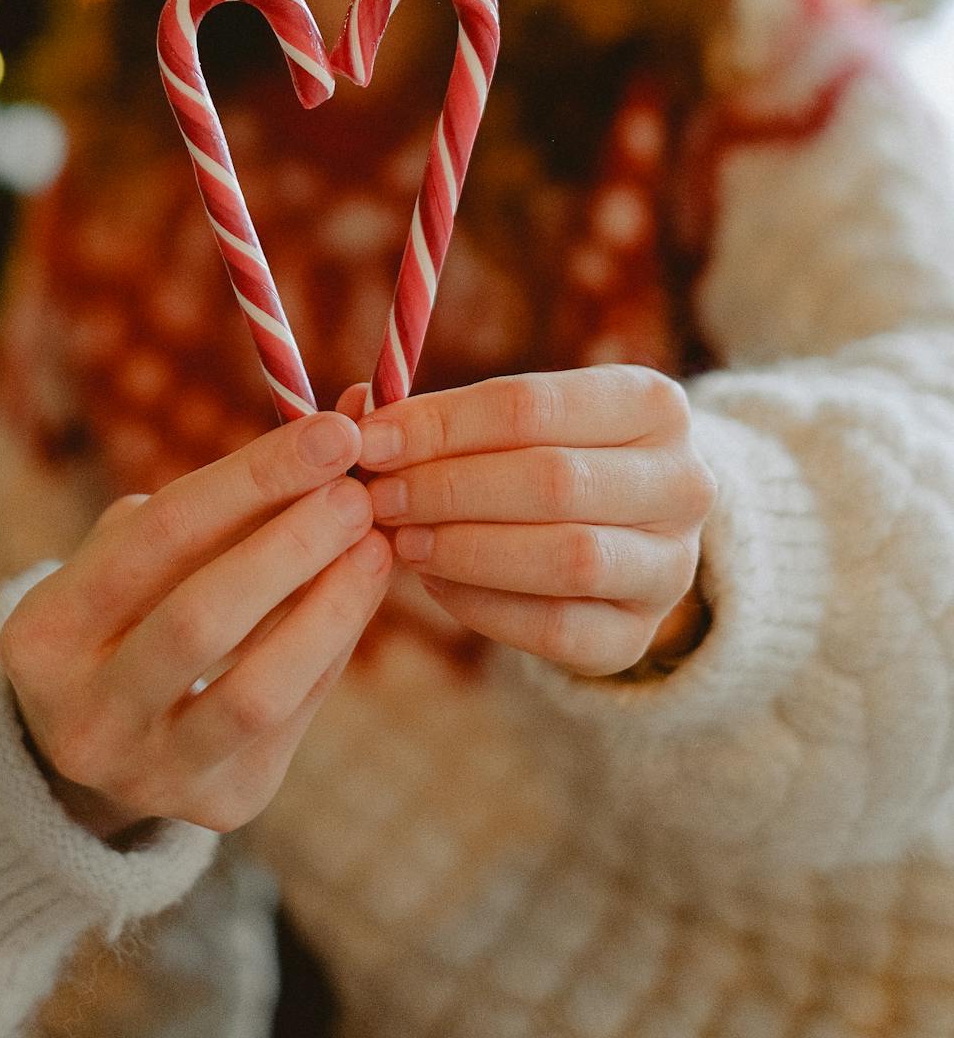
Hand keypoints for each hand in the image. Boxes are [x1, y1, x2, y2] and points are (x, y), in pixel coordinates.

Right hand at [0, 411, 391, 836]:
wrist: (100, 737)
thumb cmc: (129, 607)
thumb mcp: (136, 553)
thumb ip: (219, 501)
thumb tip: (334, 434)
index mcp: (43, 634)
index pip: (158, 537)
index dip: (252, 479)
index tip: (332, 433)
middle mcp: (84, 716)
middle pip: (201, 618)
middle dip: (291, 545)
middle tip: (357, 493)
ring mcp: (149, 773)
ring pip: (257, 692)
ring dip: (329, 607)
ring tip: (375, 545)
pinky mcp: (219, 804)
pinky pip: (293, 718)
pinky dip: (333, 646)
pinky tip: (361, 592)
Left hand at [343, 368, 714, 678]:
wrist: (620, 534)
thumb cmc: (546, 456)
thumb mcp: (513, 420)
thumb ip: (440, 416)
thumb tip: (354, 411)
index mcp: (651, 402)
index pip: (531, 404)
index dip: (441, 425)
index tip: (370, 440)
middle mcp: (682, 481)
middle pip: (551, 480)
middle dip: (448, 489)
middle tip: (378, 496)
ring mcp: (671, 566)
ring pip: (566, 556)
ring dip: (465, 549)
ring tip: (401, 540)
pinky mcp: (639, 635)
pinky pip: (556, 629)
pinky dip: (483, 607)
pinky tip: (434, 584)